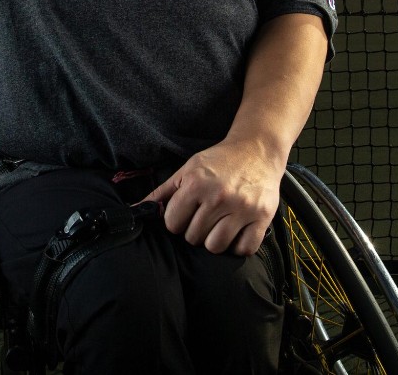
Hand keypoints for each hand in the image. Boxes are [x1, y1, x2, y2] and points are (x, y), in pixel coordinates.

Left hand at [142, 139, 283, 256]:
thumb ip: (161, 192)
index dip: (177, 220)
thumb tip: (135, 209)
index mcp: (196, 184)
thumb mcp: (187, 170)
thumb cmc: (219, 160)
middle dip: (196, 229)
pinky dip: (239, 245)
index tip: (187, 212)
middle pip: (193, 237)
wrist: (257, 149)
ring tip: (219, 224)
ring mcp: (242, 208)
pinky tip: (236, 231)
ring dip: (215, 240)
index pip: (173, 223)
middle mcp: (218, 197)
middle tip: (206, 216)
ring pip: (215, 247)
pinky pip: (244, 249)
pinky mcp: (262, 217)